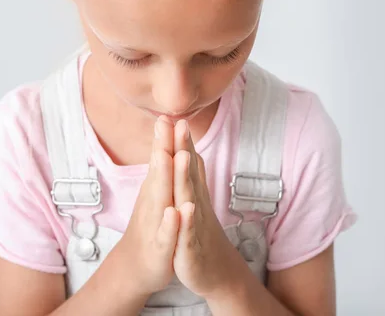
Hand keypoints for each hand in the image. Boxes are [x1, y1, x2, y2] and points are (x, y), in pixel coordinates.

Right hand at [118, 116, 178, 295]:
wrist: (139, 268)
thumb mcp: (158, 198)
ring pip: (162, 200)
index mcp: (156, 191)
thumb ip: (162, 172)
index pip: (160, 161)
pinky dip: (172, 223)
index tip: (168, 113)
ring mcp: (156, 226)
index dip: (164, 138)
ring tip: (173, 156)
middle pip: (159, 173)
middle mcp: (154, 204)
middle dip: (164, 147)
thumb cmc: (153, 228)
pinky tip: (177, 211)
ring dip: (167, 178)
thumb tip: (166, 145)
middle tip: (166, 122)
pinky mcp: (162, 249)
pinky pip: (168, 235)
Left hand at [171, 119, 239, 297]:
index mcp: (191, 193)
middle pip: (189, 173)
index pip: (186, 163)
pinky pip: (188, 233)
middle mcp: (195, 204)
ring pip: (190, 198)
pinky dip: (186, 221)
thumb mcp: (193, 201)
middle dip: (184, 148)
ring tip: (184, 155)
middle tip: (180, 122)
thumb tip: (188, 149)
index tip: (173, 115)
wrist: (212, 270)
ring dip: (187, 177)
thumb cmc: (198, 233)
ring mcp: (194, 225)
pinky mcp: (190, 248)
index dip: (181, 140)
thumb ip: (191, 176)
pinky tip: (184, 209)